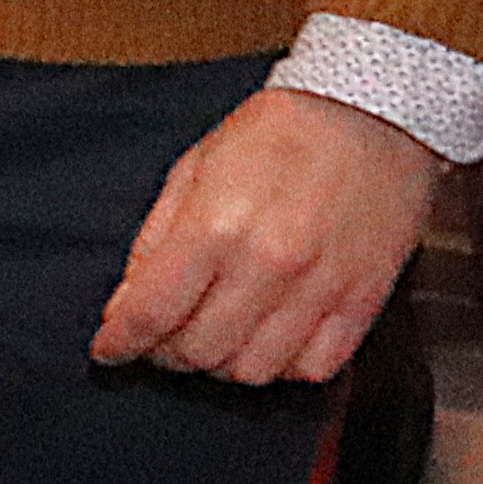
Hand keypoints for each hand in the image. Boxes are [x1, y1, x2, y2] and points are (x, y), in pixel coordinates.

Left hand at [93, 85, 433, 383]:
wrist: (373, 113)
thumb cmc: (279, 133)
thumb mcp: (193, 168)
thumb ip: (156, 240)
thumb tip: (128, 301)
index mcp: (215, 228)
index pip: (151, 312)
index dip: (120, 342)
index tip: (108, 350)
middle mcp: (268, 267)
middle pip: (198, 351)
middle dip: (166, 352)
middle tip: (161, 336)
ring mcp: (320, 289)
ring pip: (253, 370)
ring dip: (222, 363)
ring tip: (214, 336)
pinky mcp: (364, 301)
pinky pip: (314, 367)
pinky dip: (282, 366)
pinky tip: (268, 339)